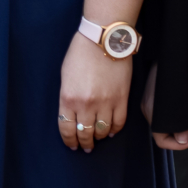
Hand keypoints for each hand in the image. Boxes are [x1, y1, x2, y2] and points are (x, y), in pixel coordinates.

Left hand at [57, 36, 133, 154]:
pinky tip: (110, 131)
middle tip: (85, 147)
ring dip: (99, 138)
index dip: (69, 140)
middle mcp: (86, 105)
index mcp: (68, 98)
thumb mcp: (65, 76)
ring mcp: (105, 103)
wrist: (103, 40)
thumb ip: (68, 97)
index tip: (72, 145)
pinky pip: (119, 122)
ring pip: (102, 131)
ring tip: (97, 139)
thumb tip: (72, 114)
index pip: (67, 128)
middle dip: (84, 143)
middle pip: (85, 133)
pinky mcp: (121, 99)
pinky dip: (114, 130)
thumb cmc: (81, 53)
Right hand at [141, 64, 187, 150]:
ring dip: (182, 123)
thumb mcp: (182, 101)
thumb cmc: (177, 73)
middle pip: (164, 133)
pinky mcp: (153, 95)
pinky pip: (164, 112)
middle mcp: (148, 109)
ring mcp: (149, 102)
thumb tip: (182, 140)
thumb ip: (182, 123)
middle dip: (183, 133)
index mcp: (153, 113)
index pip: (162, 141)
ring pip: (166, 122)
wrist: (172, 51)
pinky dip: (177, 115)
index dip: (181, 146)